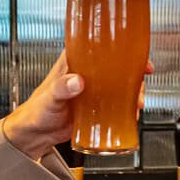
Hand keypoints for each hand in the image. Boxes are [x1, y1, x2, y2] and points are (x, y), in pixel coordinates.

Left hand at [0, 51, 155, 160]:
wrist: (36, 134)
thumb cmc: (36, 110)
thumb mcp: (49, 96)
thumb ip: (61, 87)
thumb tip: (77, 81)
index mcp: (74, 62)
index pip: (99, 46)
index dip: (119, 45)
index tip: (134, 50)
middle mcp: (87, 74)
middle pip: (116, 66)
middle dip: (134, 70)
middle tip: (143, 77)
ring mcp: (93, 91)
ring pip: (120, 85)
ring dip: (134, 91)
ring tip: (138, 102)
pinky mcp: (97, 108)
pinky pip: (117, 104)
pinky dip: (128, 107)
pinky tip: (133, 113)